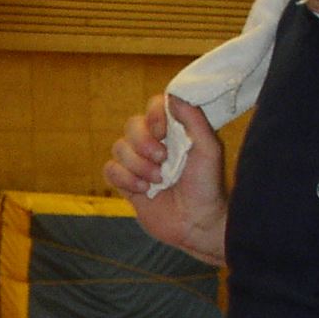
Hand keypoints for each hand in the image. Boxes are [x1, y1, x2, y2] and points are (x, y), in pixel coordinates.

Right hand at [103, 94, 227, 263]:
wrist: (197, 222)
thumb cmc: (207, 186)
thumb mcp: (208, 149)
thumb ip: (194, 119)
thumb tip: (173, 95)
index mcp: (174, 131)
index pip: (153, 106)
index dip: (153, 116)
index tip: (163, 131)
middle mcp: (154, 143)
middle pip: (131, 125)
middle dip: (144, 143)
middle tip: (162, 160)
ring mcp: (138, 163)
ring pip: (119, 148)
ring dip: (138, 165)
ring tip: (158, 181)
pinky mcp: (126, 183)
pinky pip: (110, 169)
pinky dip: (125, 179)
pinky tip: (145, 191)